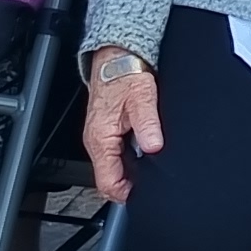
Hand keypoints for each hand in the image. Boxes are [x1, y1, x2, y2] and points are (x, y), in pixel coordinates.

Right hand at [82, 57, 163, 201]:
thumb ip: (148, 124)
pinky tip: (143, 149)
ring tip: (150, 161)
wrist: (116, 56)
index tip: (146, 190)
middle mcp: (96, 141)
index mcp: (100, 138)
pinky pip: (115, 155)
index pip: (107, 183)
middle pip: (109, 179)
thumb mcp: (142, 97)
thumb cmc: (125, 73)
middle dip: (130, 183)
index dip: (126, 193)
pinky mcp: (106, 132)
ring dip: (131, 170)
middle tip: (153, 177)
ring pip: (113, 167)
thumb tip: (154, 147)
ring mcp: (100, 137)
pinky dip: (129, 158)